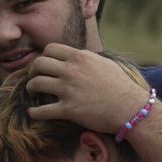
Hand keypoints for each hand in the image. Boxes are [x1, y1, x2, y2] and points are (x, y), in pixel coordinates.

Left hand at [25, 44, 148, 132]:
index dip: (43, 56)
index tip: (43, 65)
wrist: (130, 108)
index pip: (50, 49)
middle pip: (39, 63)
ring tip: (32, 92)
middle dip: (32, 70)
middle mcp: (71, 71)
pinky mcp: (68, 110)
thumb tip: (75, 56)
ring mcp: (68, 90)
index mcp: (80, 57)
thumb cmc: (120, 85)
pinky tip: (32, 113)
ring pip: (36, 84)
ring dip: (30, 88)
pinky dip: (34, 112)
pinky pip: (42, 111)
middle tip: (33, 77)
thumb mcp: (103, 63)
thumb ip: (85, 58)